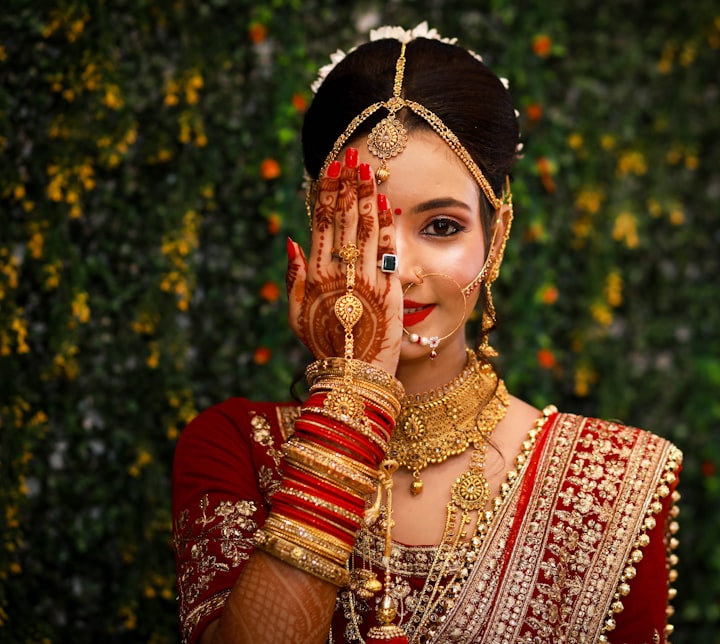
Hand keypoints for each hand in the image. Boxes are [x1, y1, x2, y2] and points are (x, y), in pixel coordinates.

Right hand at [287, 148, 402, 375]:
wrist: (353, 375)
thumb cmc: (323, 348)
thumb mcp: (296, 316)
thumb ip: (292, 278)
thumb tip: (292, 242)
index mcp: (314, 275)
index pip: (322, 222)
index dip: (328, 192)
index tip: (332, 168)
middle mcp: (340, 271)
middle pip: (345, 218)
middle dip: (348, 184)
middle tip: (353, 156)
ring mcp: (366, 278)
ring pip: (367, 228)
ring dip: (369, 196)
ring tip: (370, 170)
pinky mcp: (389, 289)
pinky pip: (389, 251)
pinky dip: (388, 226)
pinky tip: (389, 204)